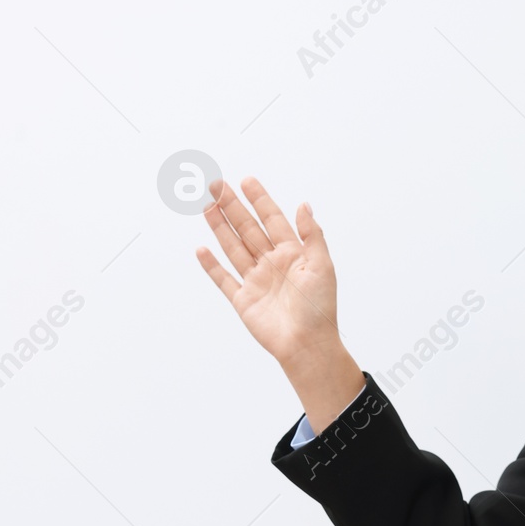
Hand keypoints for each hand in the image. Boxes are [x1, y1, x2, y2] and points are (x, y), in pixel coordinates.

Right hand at [195, 176, 364, 434]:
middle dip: (232, 206)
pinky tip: (202, 249)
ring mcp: (256, 281)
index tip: (247, 180)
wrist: (307, 345)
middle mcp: (272, 264)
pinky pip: (223, 279)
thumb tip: (304, 205)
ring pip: (233, 247)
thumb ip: (312, 235)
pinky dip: (212, 265)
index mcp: (293, 254)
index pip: (273, 219)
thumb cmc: (320, 309)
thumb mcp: (323, 266)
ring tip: (207, 206)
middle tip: (216, 185)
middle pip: (248, 228)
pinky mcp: (243, 300)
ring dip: (220, 226)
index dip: (260, 200)